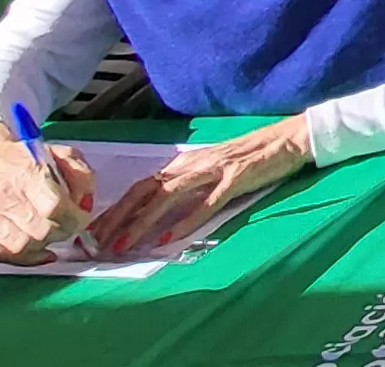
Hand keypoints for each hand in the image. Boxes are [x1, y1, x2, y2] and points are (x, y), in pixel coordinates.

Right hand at [0, 120, 97, 264]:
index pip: (56, 207)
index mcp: (26, 172)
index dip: (75, 218)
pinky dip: (24, 256)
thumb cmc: (13, 153)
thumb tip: (86, 202)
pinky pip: (2, 254)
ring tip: (48, 233)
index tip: (80, 217)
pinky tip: (36, 249)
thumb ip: (78, 174)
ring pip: (23, 246)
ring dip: (43, 244)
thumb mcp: (54, 151)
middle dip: (62, 231)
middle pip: (42, 230)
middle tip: (65, 226)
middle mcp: (4, 195)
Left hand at [88, 119, 312, 256]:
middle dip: (119, 217)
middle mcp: (192, 164)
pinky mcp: (235, 179)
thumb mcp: (212, 170)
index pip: (141, 187)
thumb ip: (188, 187)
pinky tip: (170, 237)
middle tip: (97, 243)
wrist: (289, 139)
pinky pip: (206, 203)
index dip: (117, 209)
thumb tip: (160, 213)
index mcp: (184, 164)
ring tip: (124, 244)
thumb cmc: (250, 157)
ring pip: (168, 197)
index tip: (95, 232)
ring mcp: (213, 170)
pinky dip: (185, 221)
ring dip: (143, 222)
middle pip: (146, 191)